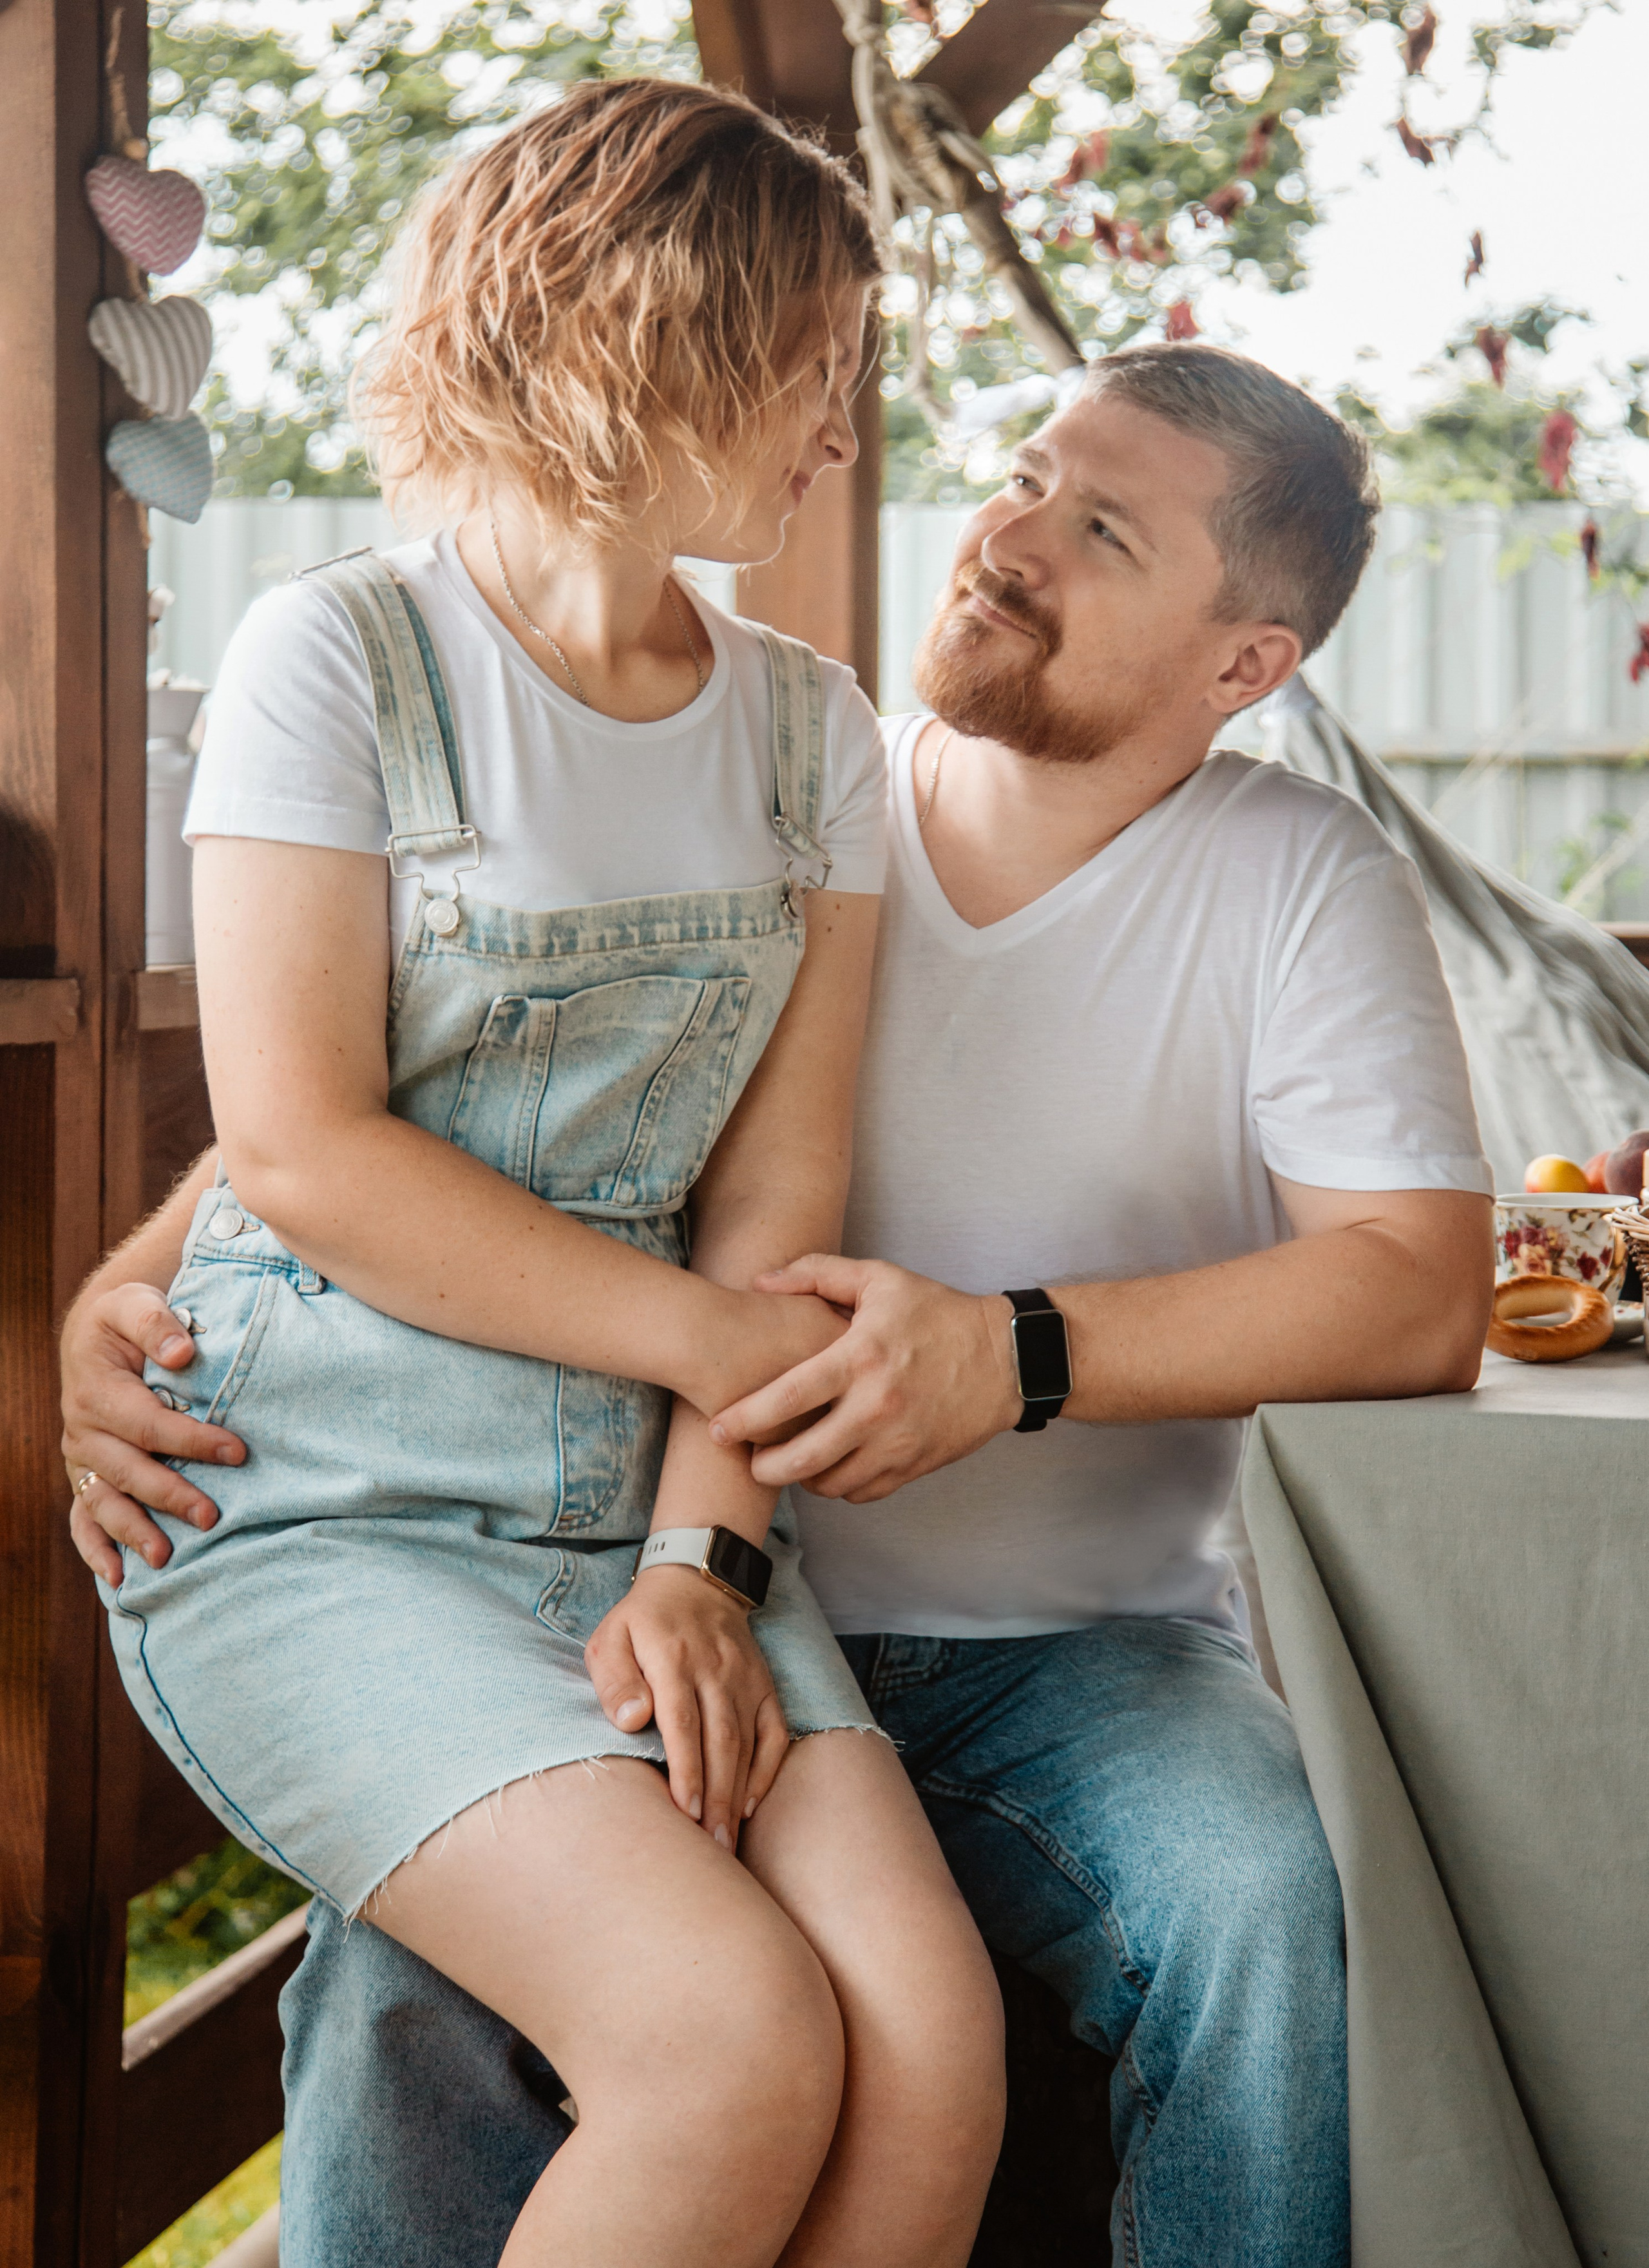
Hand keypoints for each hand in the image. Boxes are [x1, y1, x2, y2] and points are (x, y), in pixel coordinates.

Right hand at [61, 1283, 246, 1583]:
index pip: (148, 1424)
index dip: (192, 1440)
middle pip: (128, 1471)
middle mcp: (83, 1431)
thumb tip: (182, 1353)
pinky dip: (95, 1549)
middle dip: (170, 1495)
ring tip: (165, 1559)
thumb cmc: (126, 1319)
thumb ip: (157, 1323)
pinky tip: (118, 1577)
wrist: (97, 1334)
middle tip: (212, 1516)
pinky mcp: (85, 1477)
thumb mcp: (136, 1304)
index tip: (237, 1452)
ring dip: (133, 1532)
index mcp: (97, 1392)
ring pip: (104, 1503)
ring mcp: (82, 1460)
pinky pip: (83, 1518)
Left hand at [584, 1564, 788, 1850]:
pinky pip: (774, 1730)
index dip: (687, 1771)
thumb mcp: (610, 1638)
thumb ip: (615, 1680)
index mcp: (673, 1660)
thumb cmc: (642, 1621)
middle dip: (718, 1798)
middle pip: (721, 1741)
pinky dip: (769, 1768)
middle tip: (713, 1848)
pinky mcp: (763, 1683)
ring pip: (748, 1742)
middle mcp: (715, 1670)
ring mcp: (745, 1678)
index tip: (686, 1814)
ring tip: (729, 1841)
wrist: (695, 1580)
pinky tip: (754, 1803)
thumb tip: (632, 1720)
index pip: (683, 1723)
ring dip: (739, 1794)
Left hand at [709, 1256, 1022, 1500]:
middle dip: (765, 1467)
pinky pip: (864, 1492)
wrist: (1006, 1356)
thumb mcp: (879, 1279)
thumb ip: (816, 1274)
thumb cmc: (937, 1312)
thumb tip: (760, 1282)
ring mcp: (899, 1443)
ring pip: (831, 1484)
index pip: (788, 1399)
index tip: (719, 1428)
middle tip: (749, 1460)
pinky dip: (840, 1487)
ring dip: (803, 1479)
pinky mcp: (916, 1465)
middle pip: (802, 1458)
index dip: (746, 1418)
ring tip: (790, 1462)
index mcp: (861, 1358)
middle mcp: (877, 1407)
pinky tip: (831, 1468)